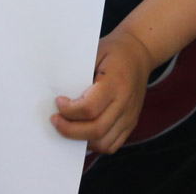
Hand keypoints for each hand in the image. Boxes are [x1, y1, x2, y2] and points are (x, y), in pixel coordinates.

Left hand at [52, 28, 151, 154]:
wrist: (140, 52)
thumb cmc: (113, 51)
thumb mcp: (95, 52)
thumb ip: (79, 74)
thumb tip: (57, 94)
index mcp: (116, 82)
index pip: (90, 107)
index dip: (69, 110)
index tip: (59, 102)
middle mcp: (125, 102)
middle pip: (96, 129)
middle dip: (69, 130)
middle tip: (56, 120)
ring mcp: (130, 115)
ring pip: (103, 142)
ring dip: (81, 140)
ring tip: (69, 127)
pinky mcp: (131, 123)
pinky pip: (112, 145)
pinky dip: (95, 143)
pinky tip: (84, 132)